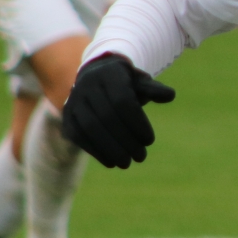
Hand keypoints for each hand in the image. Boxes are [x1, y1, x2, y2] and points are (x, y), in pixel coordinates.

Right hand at [61, 53, 176, 168]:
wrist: (95, 78)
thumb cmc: (125, 83)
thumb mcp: (140, 82)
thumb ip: (153, 90)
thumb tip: (170, 95)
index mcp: (109, 74)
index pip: (122, 101)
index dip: (136, 123)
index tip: (149, 141)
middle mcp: (87, 86)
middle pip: (106, 117)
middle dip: (125, 140)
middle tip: (141, 157)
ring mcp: (74, 101)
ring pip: (90, 128)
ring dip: (110, 149)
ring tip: (126, 163)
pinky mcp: (67, 117)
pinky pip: (78, 136)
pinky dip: (95, 151)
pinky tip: (111, 162)